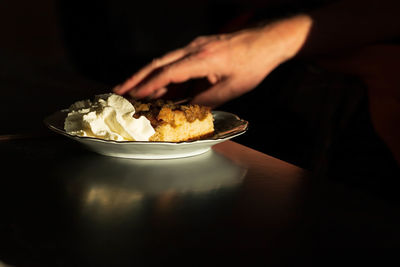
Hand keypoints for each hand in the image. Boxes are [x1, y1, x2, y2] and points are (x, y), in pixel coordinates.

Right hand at [114, 15, 311, 106]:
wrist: (267, 41)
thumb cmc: (253, 64)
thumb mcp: (232, 88)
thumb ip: (207, 100)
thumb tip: (186, 109)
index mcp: (203, 59)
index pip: (168, 73)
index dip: (148, 85)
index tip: (133, 96)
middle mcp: (195, 49)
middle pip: (159, 63)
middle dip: (137, 77)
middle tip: (120, 89)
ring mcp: (196, 46)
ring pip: (165, 60)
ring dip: (148, 75)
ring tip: (132, 89)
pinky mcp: (199, 47)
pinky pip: (176, 61)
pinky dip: (164, 73)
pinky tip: (159, 85)